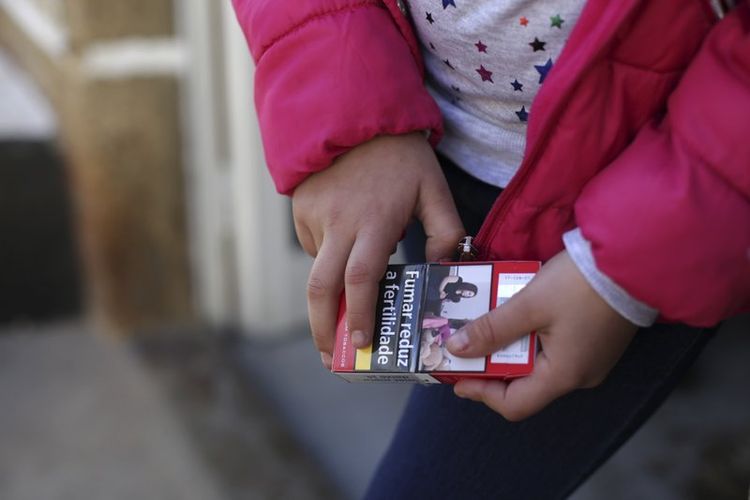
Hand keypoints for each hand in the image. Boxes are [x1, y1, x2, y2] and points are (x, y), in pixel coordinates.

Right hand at [293, 133, 463, 366]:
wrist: (353, 112)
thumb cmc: (399, 155)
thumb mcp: (433, 188)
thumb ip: (446, 231)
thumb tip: (444, 269)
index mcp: (375, 221)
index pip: (362, 278)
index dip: (359, 314)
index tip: (362, 343)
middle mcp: (339, 224)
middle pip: (320, 288)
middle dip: (323, 328)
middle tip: (331, 356)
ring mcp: (315, 216)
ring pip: (316, 269)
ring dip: (328, 295)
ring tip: (342, 310)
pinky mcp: (300, 209)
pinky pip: (312, 246)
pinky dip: (326, 258)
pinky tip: (344, 246)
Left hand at [447, 251, 637, 420]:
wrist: (634, 256)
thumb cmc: (582, 284)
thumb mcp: (529, 304)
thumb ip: (491, 328)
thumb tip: (457, 349)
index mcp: (564, 375)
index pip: (514, 404)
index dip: (481, 393)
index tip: (455, 376)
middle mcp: (580, 374)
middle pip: (524, 384)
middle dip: (490, 366)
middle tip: (464, 346)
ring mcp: (590, 357)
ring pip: (537, 362)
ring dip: (508, 346)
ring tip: (484, 326)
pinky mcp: (595, 338)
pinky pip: (553, 346)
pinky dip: (529, 335)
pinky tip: (514, 314)